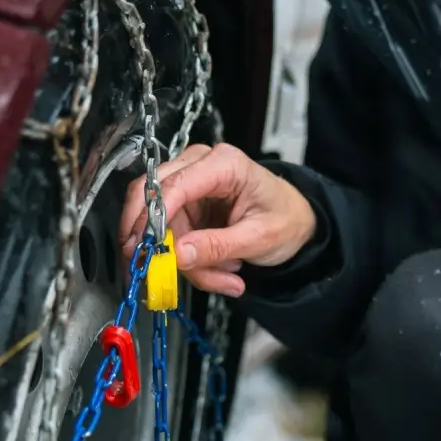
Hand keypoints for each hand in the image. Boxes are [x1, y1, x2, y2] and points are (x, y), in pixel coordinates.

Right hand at [118, 143, 316, 296]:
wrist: (295, 220)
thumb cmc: (285, 218)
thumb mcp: (259, 238)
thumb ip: (218, 246)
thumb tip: (177, 255)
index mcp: (224, 164)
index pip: (173, 185)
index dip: (152, 218)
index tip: (146, 250)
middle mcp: (200, 165)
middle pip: (150, 196)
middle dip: (151, 238)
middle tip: (152, 271)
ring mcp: (189, 184)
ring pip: (157, 223)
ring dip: (180, 259)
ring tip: (221, 276)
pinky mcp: (185, 204)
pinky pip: (168, 235)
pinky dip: (187, 259)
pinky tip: (216, 268)